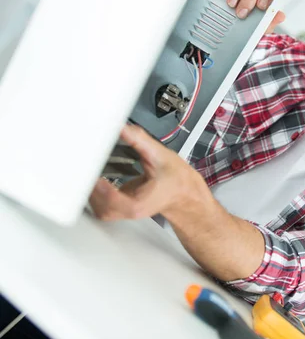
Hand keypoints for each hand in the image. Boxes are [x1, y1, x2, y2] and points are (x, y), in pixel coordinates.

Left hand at [89, 125, 210, 220]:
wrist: (184, 192)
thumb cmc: (176, 180)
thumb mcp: (160, 155)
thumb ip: (139, 140)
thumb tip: (122, 127)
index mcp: (139, 203)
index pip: (112, 200)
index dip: (99, 187)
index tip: (90, 171)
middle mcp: (130, 210)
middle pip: (100, 207)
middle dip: (90, 189)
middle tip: (85, 168)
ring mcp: (123, 211)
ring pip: (98, 208)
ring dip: (90, 190)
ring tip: (88, 170)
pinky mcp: (120, 207)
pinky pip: (101, 204)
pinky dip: (96, 191)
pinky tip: (95, 176)